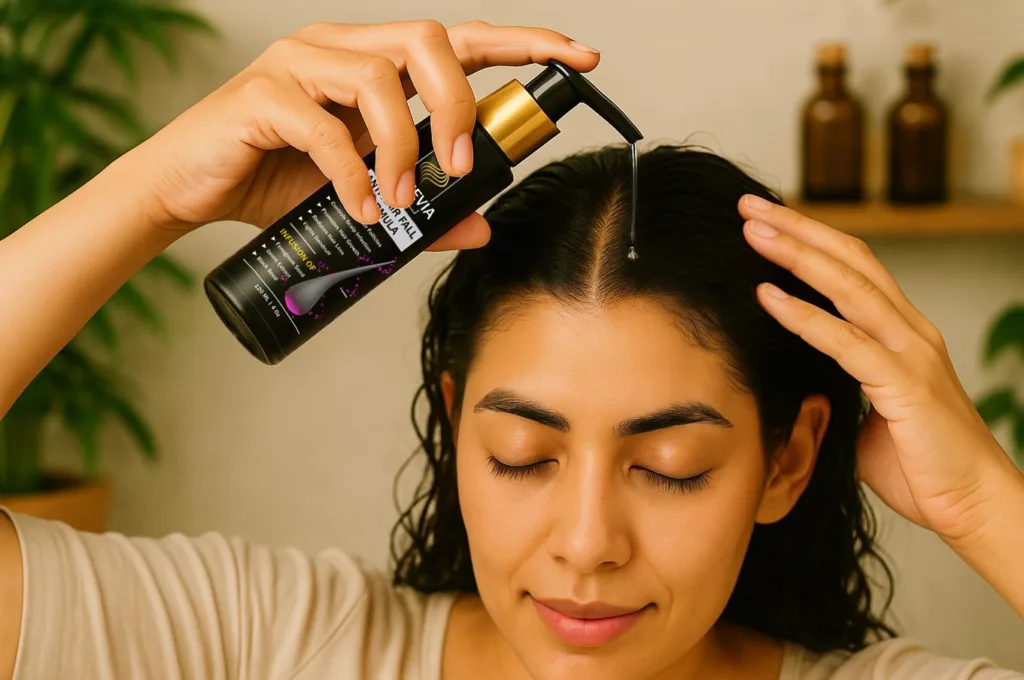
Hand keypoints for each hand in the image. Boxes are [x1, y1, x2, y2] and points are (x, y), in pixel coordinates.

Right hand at [134, 20, 599, 249]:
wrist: (190, 193)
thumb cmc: (278, 185)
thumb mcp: (367, 201)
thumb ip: (425, 210)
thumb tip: (482, 226)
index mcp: (374, 65)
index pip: (459, 41)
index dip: (521, 44)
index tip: (579, 56)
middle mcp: (341, 48)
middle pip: (426, 39)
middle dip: (459, 104)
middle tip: (463, 167)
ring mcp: (298, 63)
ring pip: (377, 78)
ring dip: (403, 148)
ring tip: (401, 201)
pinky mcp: (261, 95)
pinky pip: (322, 126)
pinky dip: (352, 175)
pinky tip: (362, 209)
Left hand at [739, 194, 1023, 544]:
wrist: (974, 506)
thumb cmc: (921, 465)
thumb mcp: (868, 415)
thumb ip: (840, 388)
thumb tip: (801, 383)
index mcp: (902, 333)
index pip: (854, 267)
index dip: (810, 239)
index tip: (765, 220)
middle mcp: (910, 331)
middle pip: (850, 260)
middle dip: (797, 228)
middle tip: (748, 204)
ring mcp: (911, 353)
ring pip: (849, 287)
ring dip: (795, 255)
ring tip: (751, 231)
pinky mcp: (906, 384)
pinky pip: (845, 341)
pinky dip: (803, 315)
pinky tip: (766, 295)